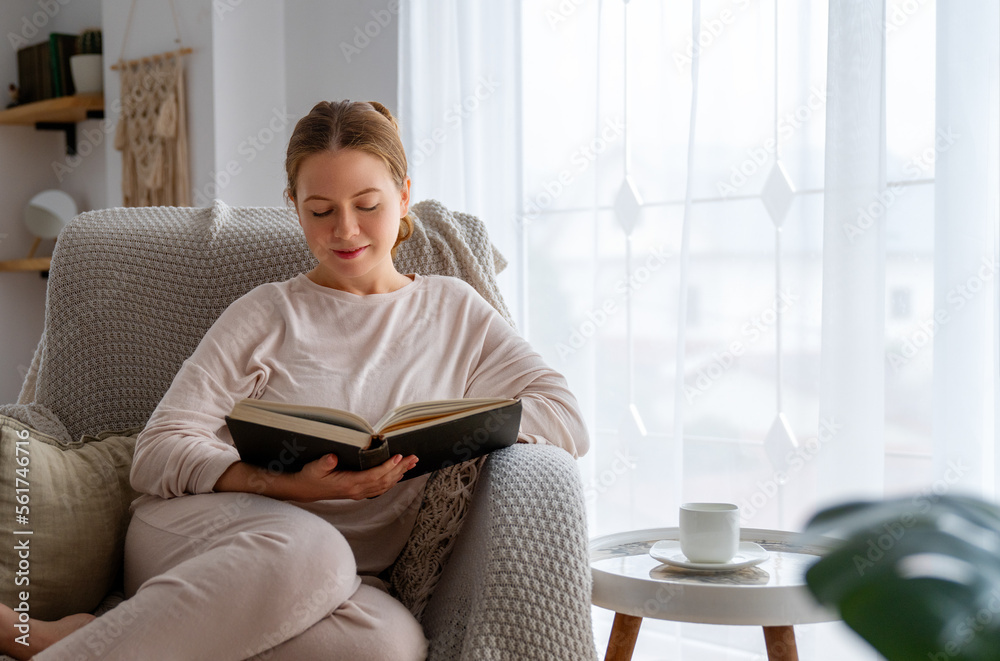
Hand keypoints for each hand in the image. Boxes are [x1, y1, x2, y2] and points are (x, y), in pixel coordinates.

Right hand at [289, 453, 418, 501]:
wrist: (304, 490)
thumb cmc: (310, 476)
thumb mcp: (313, 468)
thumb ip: (323, 463)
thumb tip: (332, 457)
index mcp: (348, 484)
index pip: (373, 476)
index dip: (387, 467)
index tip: (398, 456)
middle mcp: (357, 490)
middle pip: (384, 480)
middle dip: (400, 469)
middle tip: (414, 457)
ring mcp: (359, 492)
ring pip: (384, 485)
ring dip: (399, 474)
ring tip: (412, 463)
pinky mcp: (358, 491)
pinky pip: (380, 487)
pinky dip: (392, 480)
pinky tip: (399, 473)